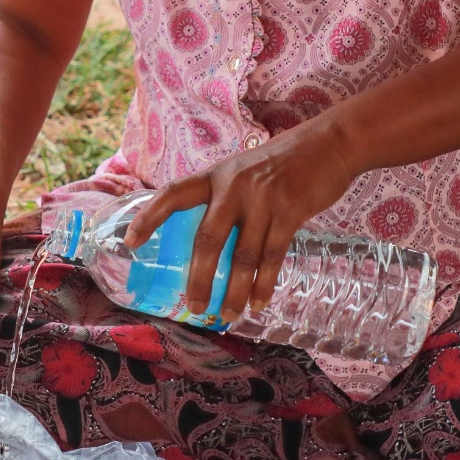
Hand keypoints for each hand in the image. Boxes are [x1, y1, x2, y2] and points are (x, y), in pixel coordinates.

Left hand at [126, 119, 358, 323]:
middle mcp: (234, 186)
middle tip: (194, 307)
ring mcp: (263, 199)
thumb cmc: (282, 162)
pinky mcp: (290, 211)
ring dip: (235, 291)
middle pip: (207, 239)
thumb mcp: (243, 170)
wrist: (329, 144)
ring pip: (242, 256)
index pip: (173, 194)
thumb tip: (208, 240)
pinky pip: (272, 256)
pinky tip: (258, 302)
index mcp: (216, 175)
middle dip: (198, 278)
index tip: (130, 242)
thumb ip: (225, 198)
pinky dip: (264, 284)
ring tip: (228, 315)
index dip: (149, 217)